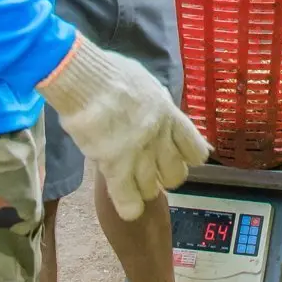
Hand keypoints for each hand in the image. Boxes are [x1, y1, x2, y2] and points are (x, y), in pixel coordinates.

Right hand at [37, 35, 209, 220]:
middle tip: (149, 172)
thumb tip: (165, 113)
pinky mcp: (116, 165)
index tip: (177, 158)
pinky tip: (127, 208)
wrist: (86, 79)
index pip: (196, 151)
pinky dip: (129, 207)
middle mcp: (160, 137)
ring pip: (151, 189)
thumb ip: (159, 106)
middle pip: (175, 176)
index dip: (187, 159)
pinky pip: (128, 198)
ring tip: (130, 182)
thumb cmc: (111, 74)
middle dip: (164, 178)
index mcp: (170, 115)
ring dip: (142, 190)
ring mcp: (139, 153)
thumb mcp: (147, 86)